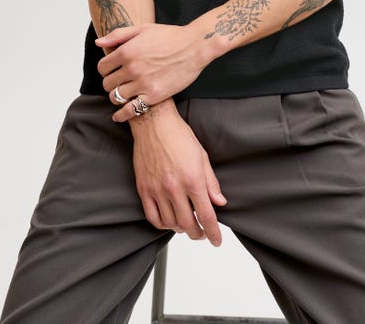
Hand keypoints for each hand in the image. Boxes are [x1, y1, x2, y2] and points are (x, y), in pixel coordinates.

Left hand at [97, 22, 214, 120]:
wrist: (195, 46)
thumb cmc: (171, 36)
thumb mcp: (143, 29)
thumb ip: (118, 35)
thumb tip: (99, 43)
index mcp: (127, 51)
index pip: (102, 67)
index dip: (105, 69)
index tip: (112, 70)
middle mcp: (132, 68)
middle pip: (107, 83)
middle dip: (111, 82)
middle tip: (119, 81)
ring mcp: (142, 83)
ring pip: (116, 97)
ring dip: (117, 96)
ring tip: (124, 93)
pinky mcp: (153, 96)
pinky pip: (130, 110)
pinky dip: (122, 115)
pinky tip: (120, 115)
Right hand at [130, 99, 226, 244]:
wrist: (154, 124)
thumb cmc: (179, 136)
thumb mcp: (202, 157)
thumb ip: (211, 183)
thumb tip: (220, 202)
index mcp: (193, 179)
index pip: (206, 215)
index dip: (213, 232)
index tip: (216, 240)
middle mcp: (175, 188)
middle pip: (188, 224)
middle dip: (198, 233)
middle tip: (202, 233)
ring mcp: (157, 190)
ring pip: (170, 223)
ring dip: (181, 229)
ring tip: (186, 224)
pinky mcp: (144, 189)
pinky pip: (152, 217)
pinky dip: (162, 224)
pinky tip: (168, 221)